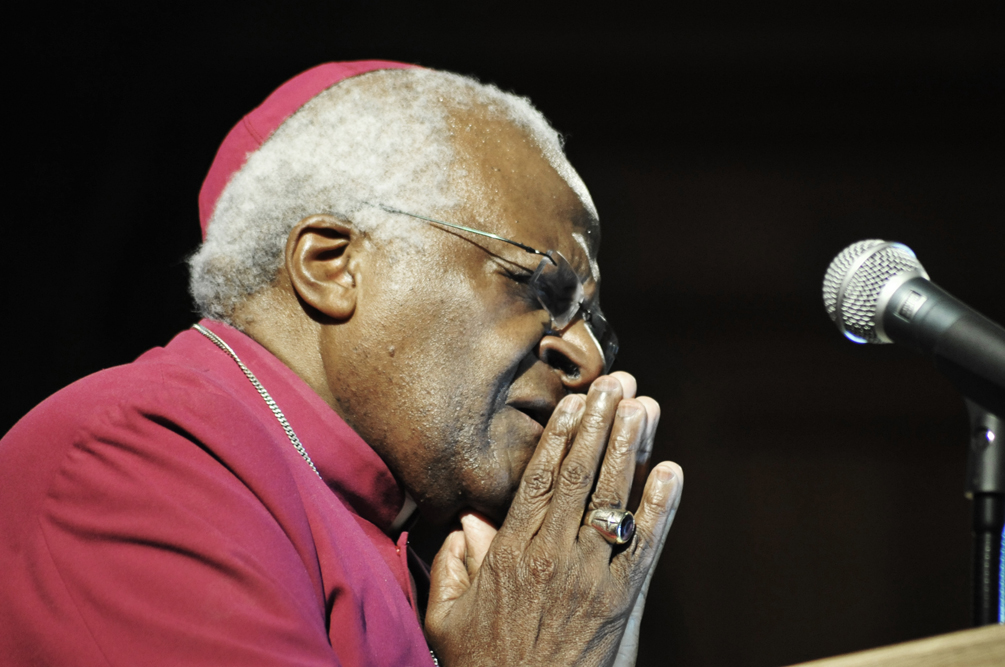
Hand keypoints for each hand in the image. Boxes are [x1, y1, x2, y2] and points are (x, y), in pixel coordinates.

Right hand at [425, 373, 682, 665]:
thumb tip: (466, 525)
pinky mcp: (622, 602)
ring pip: (613, 499)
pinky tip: (671, 473)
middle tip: (617, 384)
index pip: (540, 479)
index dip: (560, 435)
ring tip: (643, 408)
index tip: (574, 401)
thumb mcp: (448, 618)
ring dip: (630, 449)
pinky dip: (661, 507)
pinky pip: (646, 546)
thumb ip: (453, 567)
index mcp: (511, 553)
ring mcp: (592, 576)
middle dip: (600, 424)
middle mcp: (553, 555)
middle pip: (581, 475)